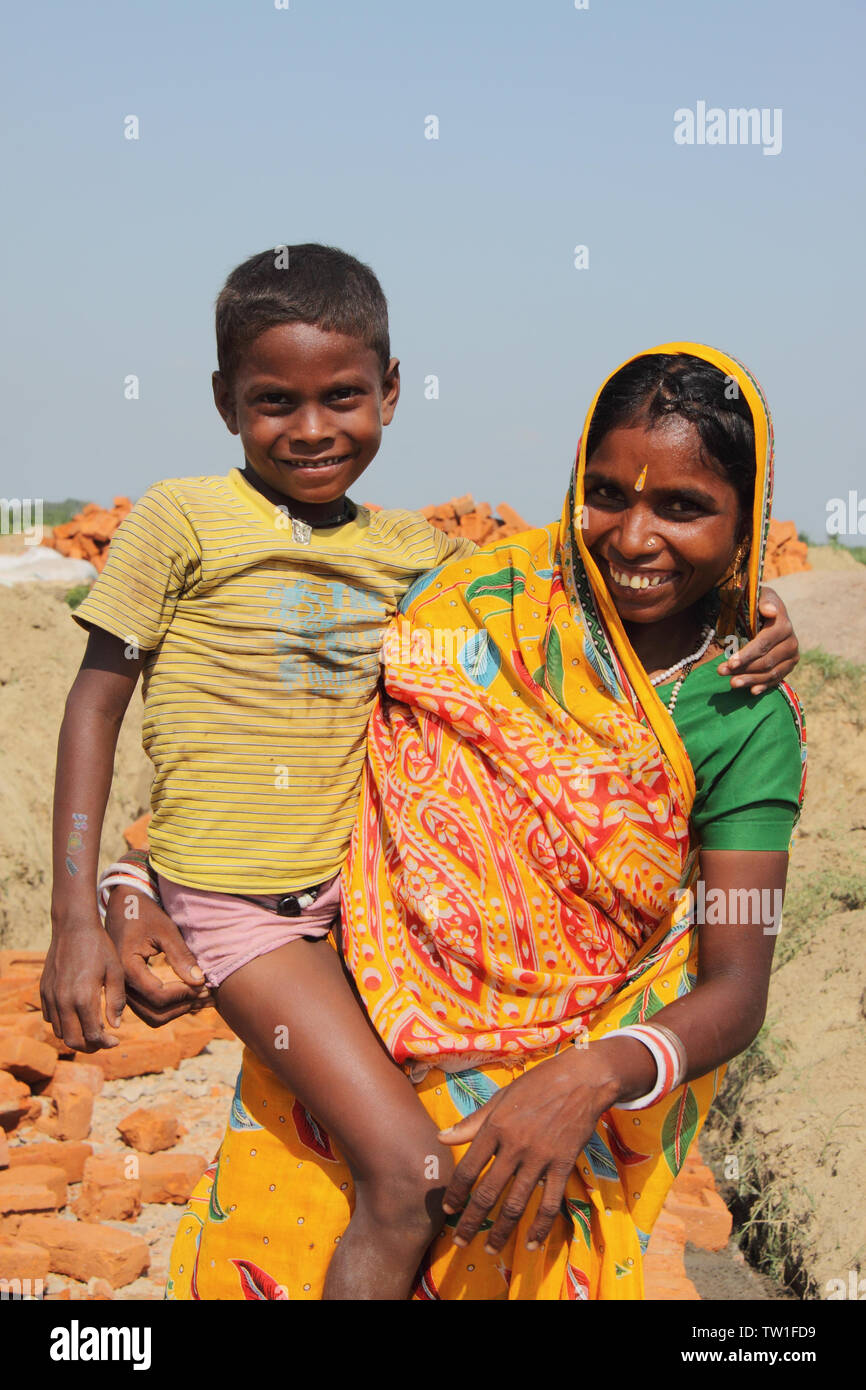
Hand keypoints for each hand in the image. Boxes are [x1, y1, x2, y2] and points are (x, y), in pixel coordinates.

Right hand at [41, 914, 125, 1051]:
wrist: (74, 927)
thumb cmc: (99, 947)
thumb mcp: (116, 972)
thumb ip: (116, 1001)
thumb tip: (115, 1026)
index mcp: (83, 998)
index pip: (92, 1035)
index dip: (105, 1043)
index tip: (116, 1041)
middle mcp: (63, 1001)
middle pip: (73, 1041)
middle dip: (89, 1046)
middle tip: (103, 1041)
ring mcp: (51, 996)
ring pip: (59, 1032)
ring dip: (76, 1036)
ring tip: (92, 1029)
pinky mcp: (44, 991)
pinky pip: (50, 1017)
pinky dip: (63, 1023)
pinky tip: (77, 1015)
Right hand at [105, 884, 210, 1026]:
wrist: (122, 905)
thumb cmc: (144, 913)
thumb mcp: (165, 930)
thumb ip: (181, 957)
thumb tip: (200, 982)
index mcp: (127, 968)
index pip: (158, 996)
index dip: (184, 994)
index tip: (204, 985)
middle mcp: (121, 985)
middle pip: (154, 1014)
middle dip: (183, 1006)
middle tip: (207, 994)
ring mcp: (123, 989)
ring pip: (152, 1016)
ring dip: (179, 1010)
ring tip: (203, 998)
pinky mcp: (129, 989)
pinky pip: (149, 1007)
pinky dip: (170, 1006)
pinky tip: (190, 995)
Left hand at [437, 1048, 617, 1254]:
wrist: (581, 1079)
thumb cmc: (537, 1085)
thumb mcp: (500, 1098)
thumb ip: (472, 1122)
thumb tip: (441, 1138)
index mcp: (495, 1126)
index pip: (468, 1167)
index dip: (456, 1192)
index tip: (449, 1209)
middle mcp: (515, 1145)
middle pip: (488, 1192)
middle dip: (472, 1221)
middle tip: (460, 1241)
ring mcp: (540, 1156)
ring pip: (516, 1203)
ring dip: (502, 1231)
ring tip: (491, 1249)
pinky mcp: (563, 1164)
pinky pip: (550, 1202)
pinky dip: (540, 1226)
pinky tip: (531, 1244)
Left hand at [717, 586, 798, 693]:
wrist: (769, 612)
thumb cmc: (758, 604)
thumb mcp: (759, 596)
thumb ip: (763, 601)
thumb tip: (770, 611)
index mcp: (783, 624)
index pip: (764, 643)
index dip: (747, 654)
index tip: (730, 662)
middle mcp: (791, 642)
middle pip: (766, 661)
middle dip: (743, 668)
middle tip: (721, 672)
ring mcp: (792, 656)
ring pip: (771, 672)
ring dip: (750, 680)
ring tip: (731, 684)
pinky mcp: (789, 666)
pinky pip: (777, 679)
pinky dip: (764, 686)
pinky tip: (752, 692)